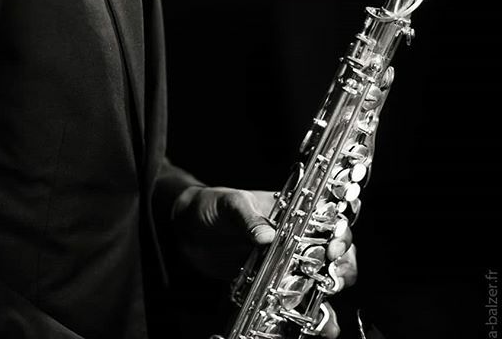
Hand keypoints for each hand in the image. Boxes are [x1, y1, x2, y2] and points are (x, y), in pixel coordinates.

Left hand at [171, 186, 356, 337]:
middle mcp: (294, 238)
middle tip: (333, 279)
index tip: (334, 247)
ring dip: (330, 297)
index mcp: (290, 211)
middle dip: (342, 267)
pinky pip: (298, 301)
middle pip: (334, 253)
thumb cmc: (211, 205)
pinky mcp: (272, 286)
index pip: (327, 219)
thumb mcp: (229, 203)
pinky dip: (311, 316)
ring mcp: (285, 264)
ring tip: (327, 311)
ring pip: (321, 281)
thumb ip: (247, 217)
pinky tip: (317, 328)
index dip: (339, 232)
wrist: (186, 228)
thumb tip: (266, 235)